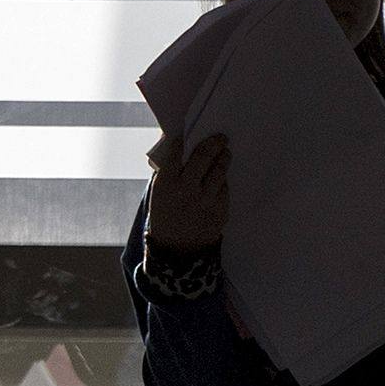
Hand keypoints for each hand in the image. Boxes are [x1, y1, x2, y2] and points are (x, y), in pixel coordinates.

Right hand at [146, 130, 231, 250]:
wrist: (177, 251)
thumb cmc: (166, 217)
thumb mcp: (158, 196)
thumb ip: (168, 173)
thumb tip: (178, 146)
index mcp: (165, 185)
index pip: (174, 154)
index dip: (180, 141)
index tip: (184, 134)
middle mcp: (186, 191)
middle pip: (202, 157)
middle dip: (213, 143)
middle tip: (221, 137)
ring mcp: (205, 201)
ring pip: (219, 171)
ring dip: (223, 158)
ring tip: (225, 152)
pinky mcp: (219, 211)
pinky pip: (224, 188)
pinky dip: (223, 181)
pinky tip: (220, 179)